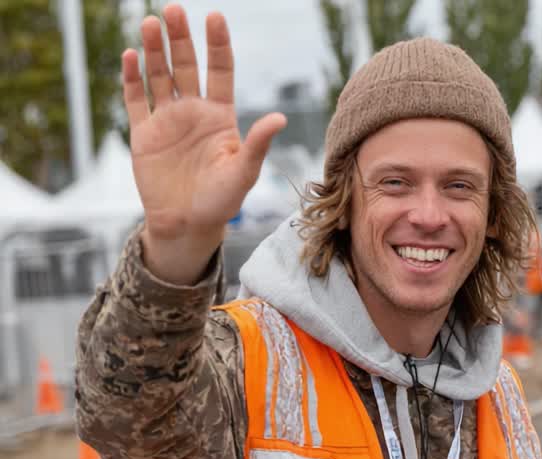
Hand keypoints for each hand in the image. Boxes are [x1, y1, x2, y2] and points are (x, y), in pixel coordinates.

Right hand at [123, 4, 285, 284]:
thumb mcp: (243, 172)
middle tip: (174, 10)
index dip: (217, 45)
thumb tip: (280, 118)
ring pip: (159, 76)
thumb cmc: (222, 202)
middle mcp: (194, 112)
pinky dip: (131, 79)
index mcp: (220, 116)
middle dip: (181, 39)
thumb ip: (257, 144)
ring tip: (151, 23)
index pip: (220, 71)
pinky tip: (131, 56)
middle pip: (187, 66)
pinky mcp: (143, 134)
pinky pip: (136, 100)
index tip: (214, 17)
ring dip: (154, 51)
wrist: (188, 225)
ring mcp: (167, 121)